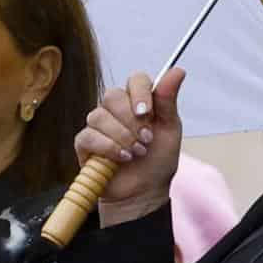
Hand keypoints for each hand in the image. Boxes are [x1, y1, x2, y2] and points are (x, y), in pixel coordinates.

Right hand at [74, 68, 184, 222]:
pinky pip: (90, 136)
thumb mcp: (170, 130)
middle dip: (131, 120)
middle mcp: (116, 109)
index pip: (135, 79)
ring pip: (99, 116)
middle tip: (146, 139)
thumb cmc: (158, 160)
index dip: (140, 93)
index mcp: (138, 101)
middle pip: (113, 95)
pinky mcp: (85, 143)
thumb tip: (178, 70)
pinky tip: (122, 159)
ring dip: (122, 137)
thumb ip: (168, 100)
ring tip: (137, 153)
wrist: (143, 192)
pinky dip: (109, 148)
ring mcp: (98, 125)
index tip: (147, 113)